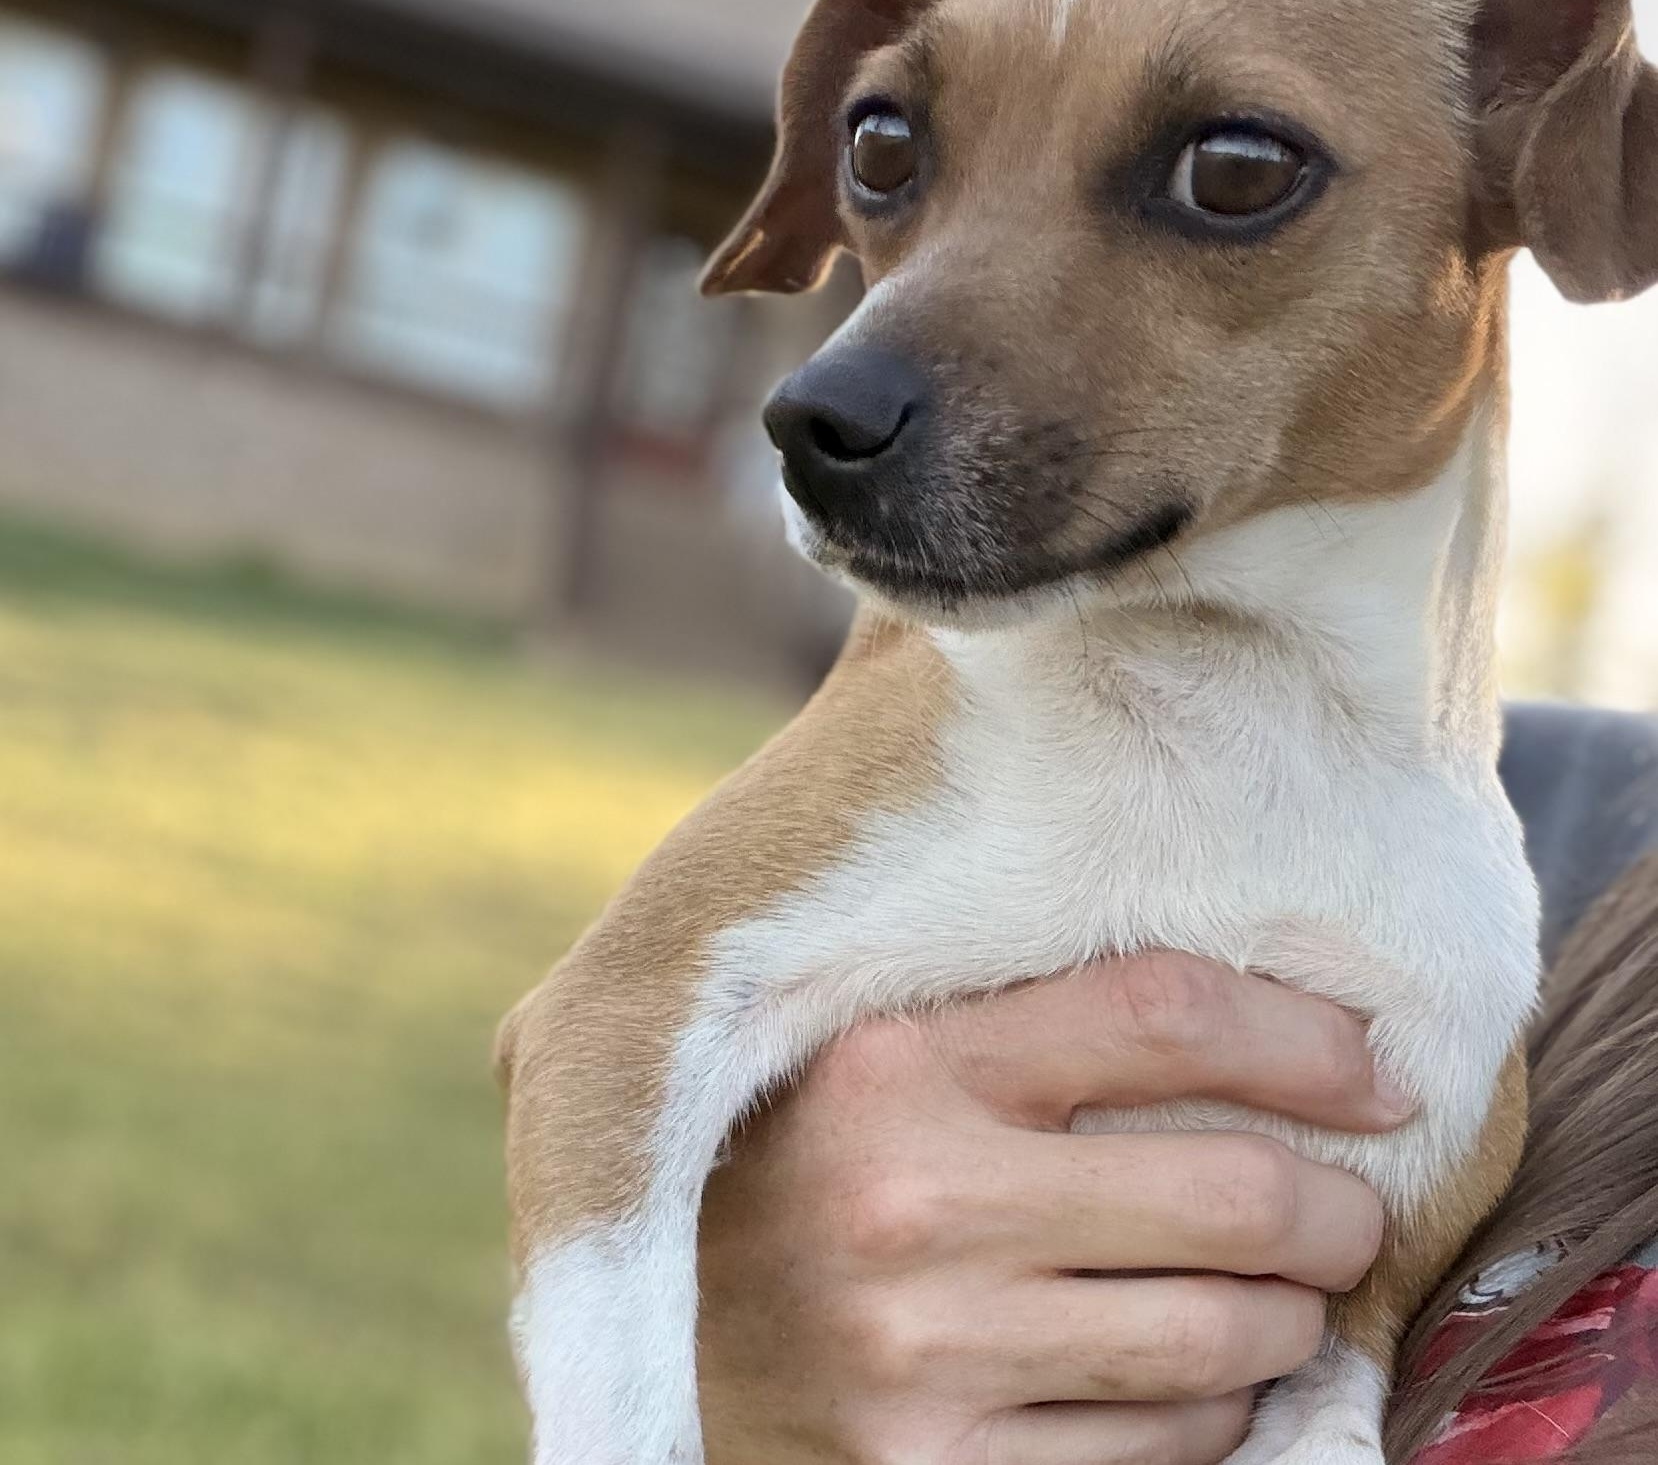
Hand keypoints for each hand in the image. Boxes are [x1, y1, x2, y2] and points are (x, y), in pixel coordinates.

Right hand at [698, 952, 1407, 1464]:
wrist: (663, 1322)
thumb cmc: (803, 1157)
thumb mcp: (882, 1052)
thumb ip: (1033, 1017)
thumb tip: (1274, 1018)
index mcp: (893, 1061)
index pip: (1159, 1013)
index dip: (1301, 1039)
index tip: (1373, 1071)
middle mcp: (906, 1200)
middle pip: (1228, 1192)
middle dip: (1336, 1208)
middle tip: (1348, 1208)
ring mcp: (920, 1355)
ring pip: (1217, 1338)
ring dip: (1286, 1317)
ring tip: (1279, 1293)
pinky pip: (1158, 1450)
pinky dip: (1215, 1410)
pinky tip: (1197, 1375)